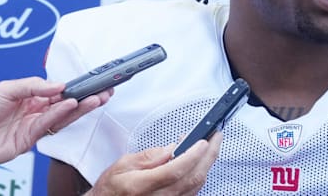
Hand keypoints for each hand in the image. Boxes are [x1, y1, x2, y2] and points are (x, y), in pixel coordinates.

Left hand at [0, 76, 111, 167]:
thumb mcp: (5, 88)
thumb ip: (34, 86)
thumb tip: (59, 85)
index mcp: (28, 97)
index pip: (58, 92)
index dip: (76, 88)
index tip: (91, 83)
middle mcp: (33, 112)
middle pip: (65, 105)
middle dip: (85, 99)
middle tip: (103, 92)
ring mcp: (31, 127)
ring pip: (61, 117)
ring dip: (79, 108)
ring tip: (95, 98)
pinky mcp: (27, 141)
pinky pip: (48, 127)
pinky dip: (60, 115)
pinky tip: (70, 106)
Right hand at [87, 133, 222, 195]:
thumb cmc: (111, 189)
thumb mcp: (122, 165)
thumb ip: (149, 157)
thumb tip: (172, 148)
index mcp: (142, 186)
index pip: (175, 170)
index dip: (192, 155)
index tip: (203, 141)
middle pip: (192, 177)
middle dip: (209, 155)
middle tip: (216, 137)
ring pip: (196, 185)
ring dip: (206, 164)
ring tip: (210, 146)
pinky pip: (193, 192)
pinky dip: (200, 175)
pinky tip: (200, 163)